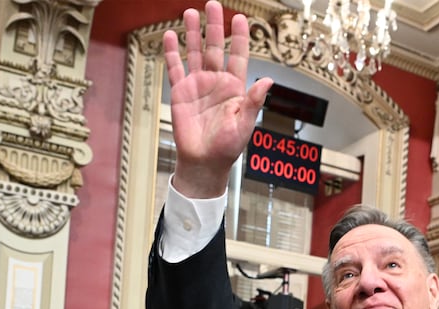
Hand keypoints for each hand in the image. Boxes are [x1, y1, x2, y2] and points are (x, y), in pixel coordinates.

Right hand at [162, 4, 271, 197]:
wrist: (204, 162)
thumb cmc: (228, 147)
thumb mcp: (245, 124)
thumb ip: (254, 101)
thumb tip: (268, 81)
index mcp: (235, 88)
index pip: (239, 56)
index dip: (240, 37)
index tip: (240, 18)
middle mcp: (216, 82)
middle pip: (216, 47)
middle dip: (215, 26)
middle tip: (213, 4)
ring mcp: (198, 85)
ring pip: (195, 52)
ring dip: (193, 33)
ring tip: (190, 12)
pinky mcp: (181, 92)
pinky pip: (176, 68)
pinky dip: (172, 52)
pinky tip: (170, 36)